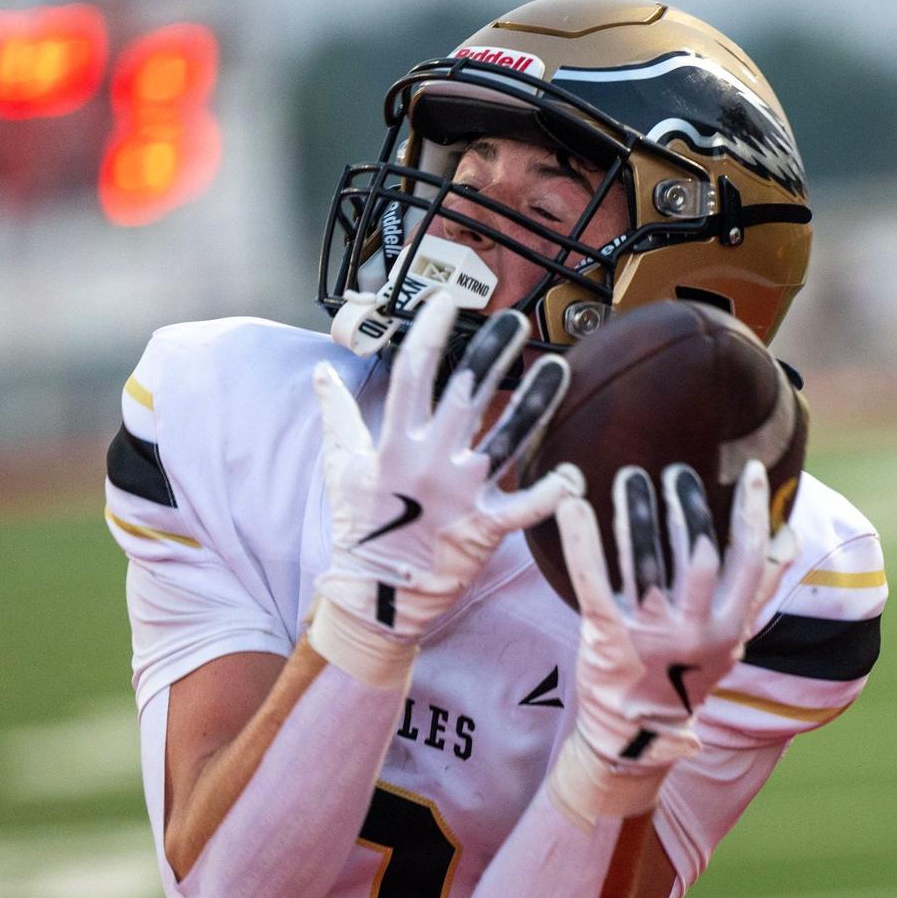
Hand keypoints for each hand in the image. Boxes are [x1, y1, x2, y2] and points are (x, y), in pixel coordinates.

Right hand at [309, 291, 574, 683]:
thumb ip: (336, 417)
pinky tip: (576, 472)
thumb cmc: (359, 531)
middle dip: (493, 352)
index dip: (431, 332)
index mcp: (394, 445)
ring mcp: (460, 495)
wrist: (376, 597)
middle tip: (516, 321)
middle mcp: (430, 463)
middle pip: (466, 394)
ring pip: (506, 439)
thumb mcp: (339, 469)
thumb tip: (321, 375)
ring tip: (558, 369)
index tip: (447, 300)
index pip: (414, 374)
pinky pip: (524, 508)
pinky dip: (552, 494)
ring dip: (535, 403)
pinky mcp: (484, 528)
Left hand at [558, 460, 795, 770]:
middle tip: (676, 471)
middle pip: (699, 555)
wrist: (635, 733)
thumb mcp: (731, 640)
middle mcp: (695, 630)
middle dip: (689, 507)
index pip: (752, 561)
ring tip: (631, 478)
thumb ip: (757, 592)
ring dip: (640, 514)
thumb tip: (788, 538)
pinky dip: (583, 542)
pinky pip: (594, 581)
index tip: (751, 470)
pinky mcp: (606, 636)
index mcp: (730, 628)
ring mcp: (650, 634)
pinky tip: (573, 506)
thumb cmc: (684, 674)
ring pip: (648, 562)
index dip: (754, 513)